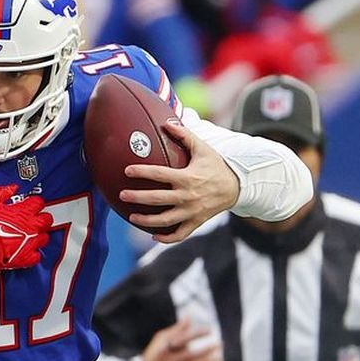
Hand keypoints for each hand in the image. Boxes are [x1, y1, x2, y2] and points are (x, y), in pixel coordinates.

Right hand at [0, 186, 53, 269]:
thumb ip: (3, 192)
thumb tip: (12, 188)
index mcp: (24, 211)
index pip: (39, 202)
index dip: (34, 202)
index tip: (29, 203)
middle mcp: (31, 226)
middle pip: (47, 220)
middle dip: (42, 218)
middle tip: (34, 218)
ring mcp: (30, 242)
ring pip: (44, 237)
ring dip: (39, 235)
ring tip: (30, 234)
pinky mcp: (26, 257)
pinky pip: (37, 256)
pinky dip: (33, 253)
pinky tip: (26, 250)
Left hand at [120, 119, 239, 243]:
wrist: (237, 187)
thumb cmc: (216, 166)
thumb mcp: (203, 148)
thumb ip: (184, 135)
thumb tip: (167, 123)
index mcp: (187, 177)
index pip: (160, 174)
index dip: (142, 172)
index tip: (127, 171)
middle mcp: (187, 196)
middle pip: (157, 199)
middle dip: (137, 197)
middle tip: (122, 195)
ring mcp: (191, 211)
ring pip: (165, 220)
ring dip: (147, 221)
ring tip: (131, 217)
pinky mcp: (196, 222)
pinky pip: (180, 234)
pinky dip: (167, 238)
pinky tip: (153, 236)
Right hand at [142, 318, 221, 360]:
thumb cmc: (154, 354)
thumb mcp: (161, 339)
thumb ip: (176, 329)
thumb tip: (189, 317)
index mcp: (166, 348)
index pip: (183, 338)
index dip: (197, 334)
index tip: (210, 330)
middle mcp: (170, 360)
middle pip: (190, 354)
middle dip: (206, 349)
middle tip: (220, 345)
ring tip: (219, 360)